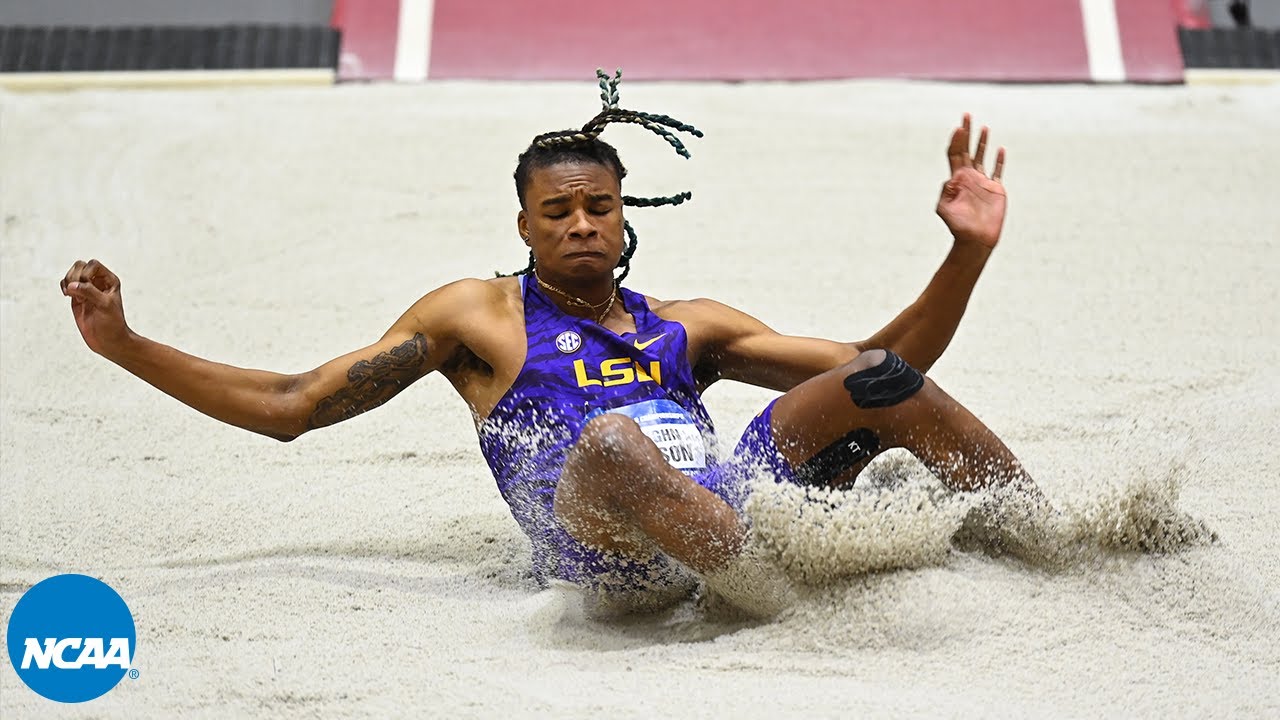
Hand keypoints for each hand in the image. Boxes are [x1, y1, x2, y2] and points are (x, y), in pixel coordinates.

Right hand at [60, 259, 130, 355]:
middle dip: (75, 277)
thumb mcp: (105, 305)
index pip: (93, 265)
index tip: (88, 290)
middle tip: (79, 295)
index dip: (86, 273)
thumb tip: (71, 285)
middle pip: (79, 266)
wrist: (108, 341)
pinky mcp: (76, 297)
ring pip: (71, 274)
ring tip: (74, 297)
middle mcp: (98, 282)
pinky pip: (66, 284)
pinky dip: (63, 287)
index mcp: (109, 280)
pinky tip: (67, 295)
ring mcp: (86, 289)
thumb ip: (89, 292)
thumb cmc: (112, 323)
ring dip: (68, 282)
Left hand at [936, 114, 1006, 248]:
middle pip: (966, 150)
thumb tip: (950, 179)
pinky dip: (999, 160)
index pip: (955, 154)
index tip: (959, 128)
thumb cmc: (958, 227)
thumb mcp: (946, 209)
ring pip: (981, 157)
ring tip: (983, 127)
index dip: (956, 140)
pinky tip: (1000, 149)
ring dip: (982, 142)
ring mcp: (982, 182)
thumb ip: (946, 194)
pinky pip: (998, 171)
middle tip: (966, 116)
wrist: (975, 240)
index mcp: (956, 179)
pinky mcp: (996, 190)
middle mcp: (969, 177)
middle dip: (966, 133)